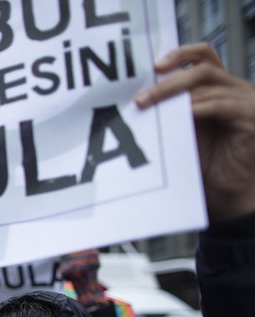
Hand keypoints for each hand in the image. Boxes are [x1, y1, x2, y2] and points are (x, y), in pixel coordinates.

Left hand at [136, 43, 254, 221]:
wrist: (229, 194)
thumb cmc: (207, 165)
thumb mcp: (184, 131)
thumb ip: (172, 111)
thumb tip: (140, 96)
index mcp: (222, 88)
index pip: (204, 56)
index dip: (180, 54)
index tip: (154, 66)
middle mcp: (237, 89)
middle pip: (202, 68)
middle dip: (167, 81)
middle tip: (141, 98)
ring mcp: (248, 100)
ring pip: (207, 83)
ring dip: (171, 94)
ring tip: (147, 106)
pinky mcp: (252, 114)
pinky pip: (220, 104)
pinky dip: (195, 108)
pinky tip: (178, 116)